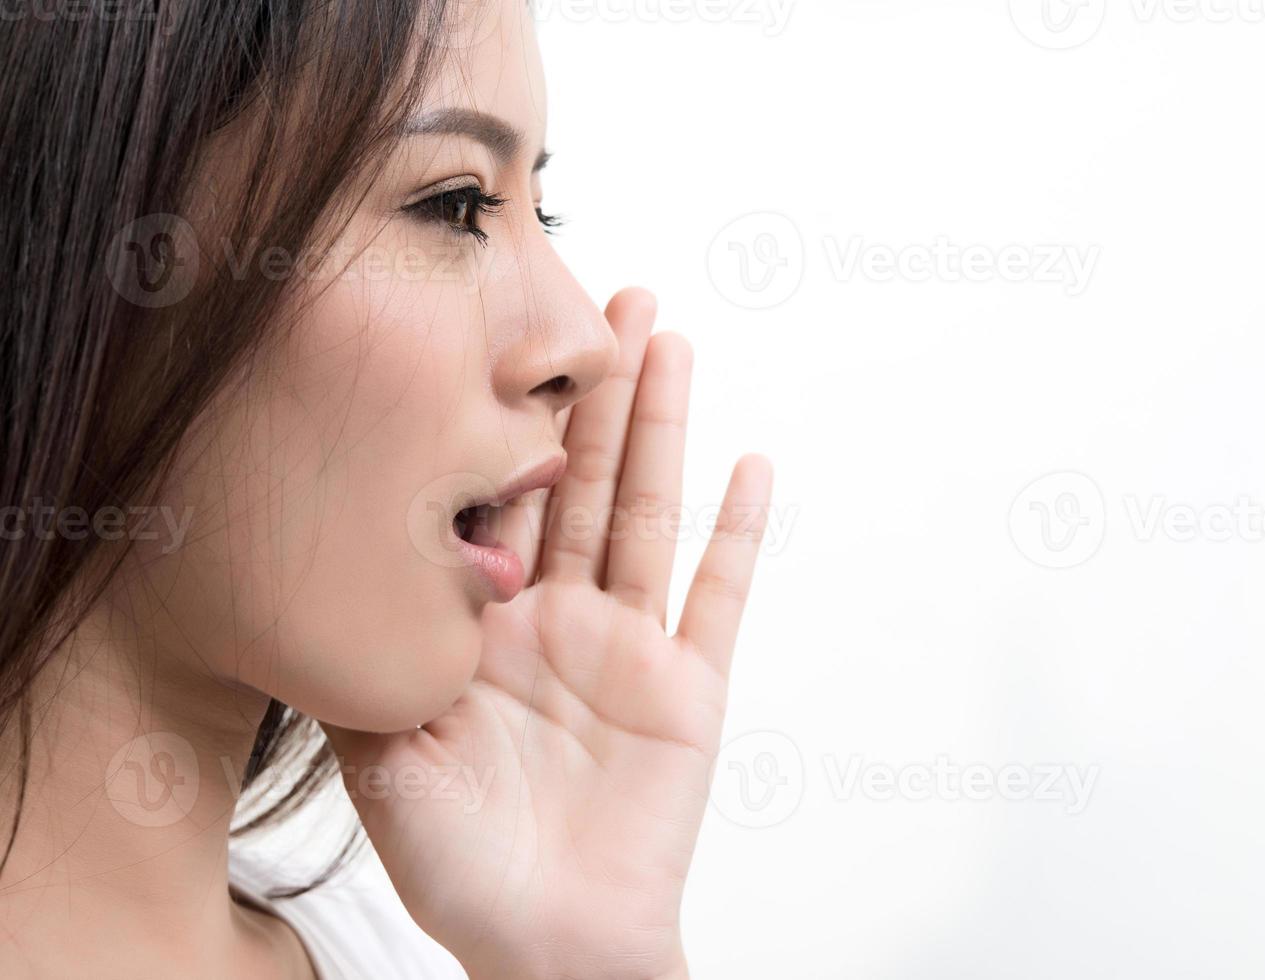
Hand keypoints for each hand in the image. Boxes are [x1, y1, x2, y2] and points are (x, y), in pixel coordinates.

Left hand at [328, 289, 772, 979]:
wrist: (545, 936)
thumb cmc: (459, 860)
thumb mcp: (379, 746)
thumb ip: (376, 652)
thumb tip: (344, 550)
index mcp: (488, 624)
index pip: (499, 497)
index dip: (505, 417)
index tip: (502, 330)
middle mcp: (563, 618)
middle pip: (583, 477)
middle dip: (596, 387)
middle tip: (609, 294)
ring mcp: (632, 645)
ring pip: (647, 510)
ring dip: (663, 425)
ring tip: (669, 337)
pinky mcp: (690, 685)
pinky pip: (719, 595)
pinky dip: (739, 533)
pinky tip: (753, 465)